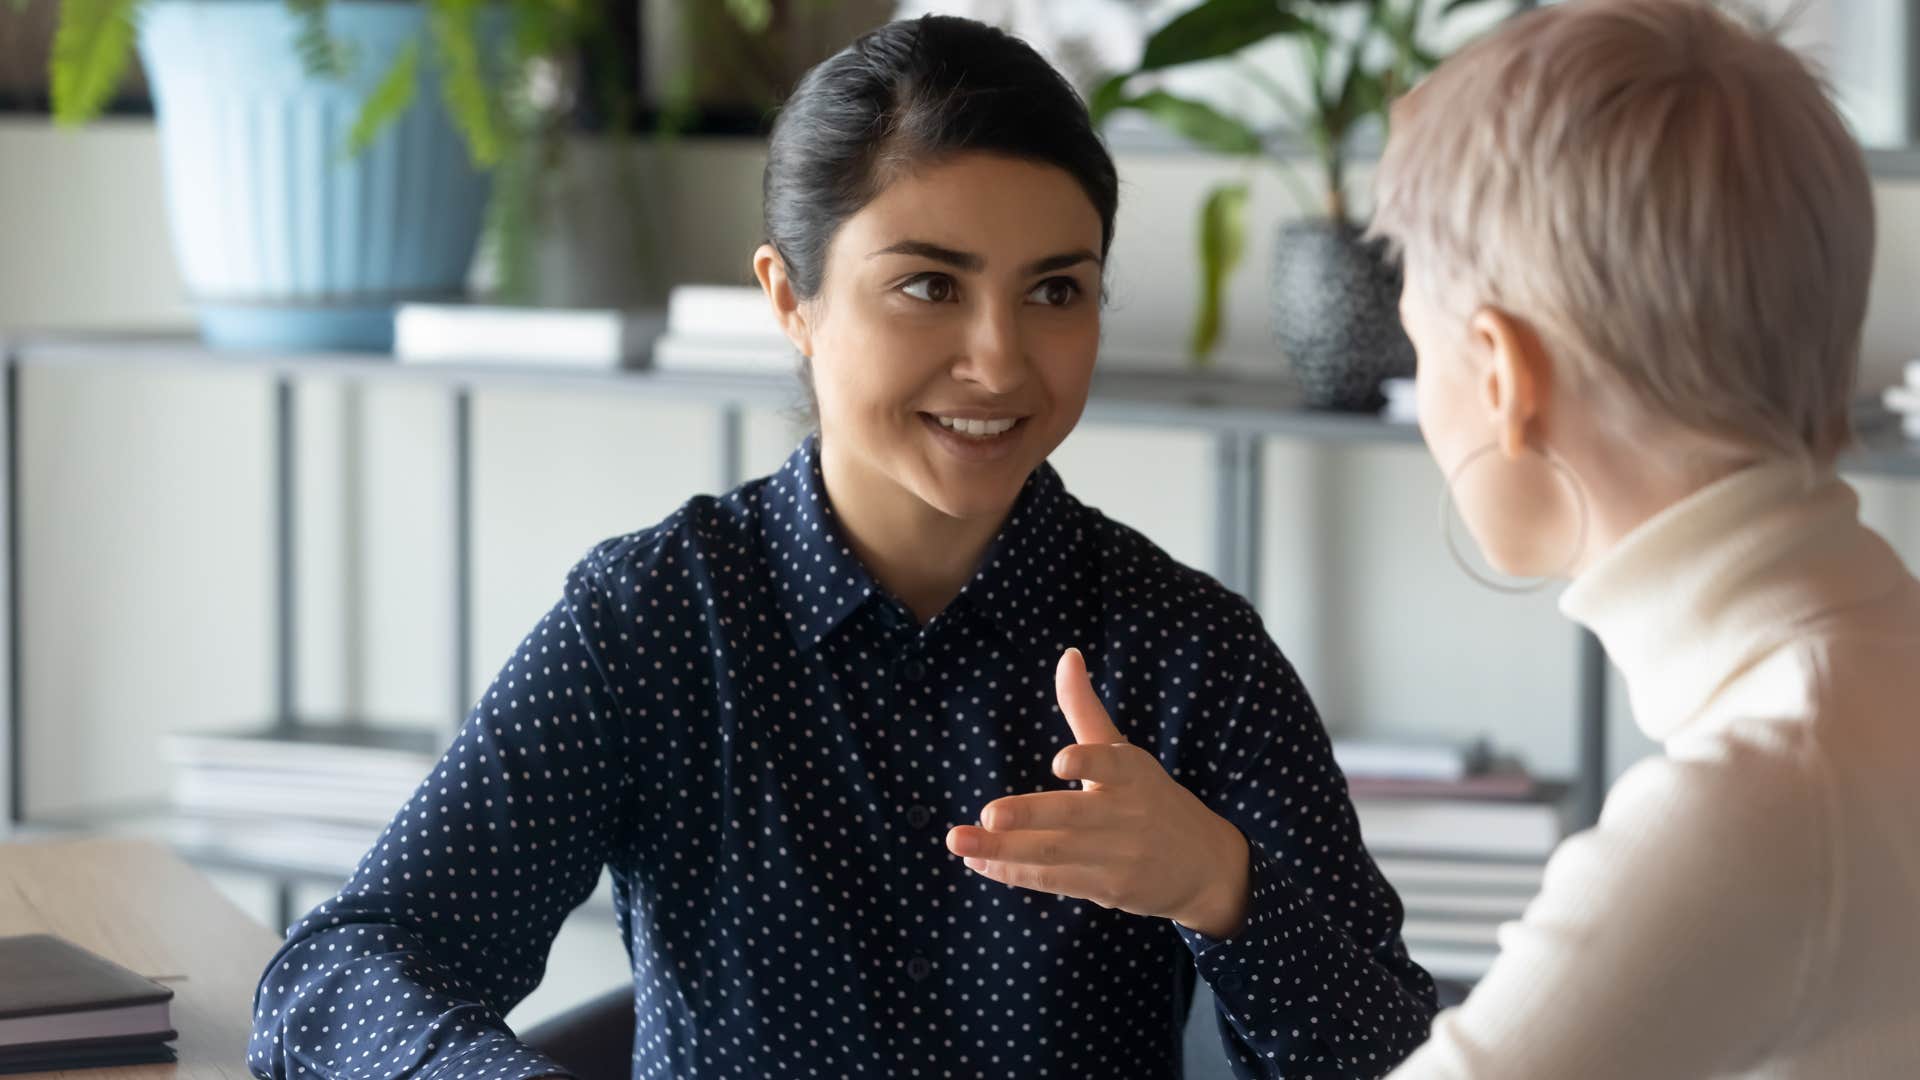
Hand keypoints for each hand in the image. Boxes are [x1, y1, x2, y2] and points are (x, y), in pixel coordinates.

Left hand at [944, 647, 1251, 938]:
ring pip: (1055, 853)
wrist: (1206, 867)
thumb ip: (1086, 709)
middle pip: (1073, 816)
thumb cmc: (1151, 799)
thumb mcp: (1126, 754)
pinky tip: (979, 863)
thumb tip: (1067, 655)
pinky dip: (1014, 873)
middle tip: (988, 815)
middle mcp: (1126, 814)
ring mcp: (1118, 856)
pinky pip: (1055, 880)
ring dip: (1003, 851)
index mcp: (1132, 772)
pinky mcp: (1109, 889)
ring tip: (959, 841)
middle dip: (1029, 816)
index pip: (1112, 763)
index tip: (1060, 761)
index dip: (1088, 762)